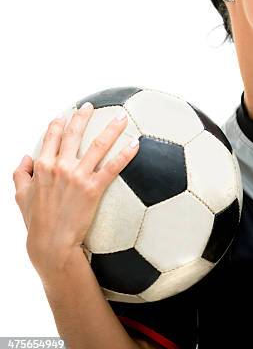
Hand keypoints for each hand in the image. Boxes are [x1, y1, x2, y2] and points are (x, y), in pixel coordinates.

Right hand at [12, 103, 139, 279]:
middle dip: (83, 116)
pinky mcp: (93, 188)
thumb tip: (26, 157)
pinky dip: (126, 154)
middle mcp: (60, 166)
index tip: (65, 114)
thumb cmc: (36, 221)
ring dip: (111, 128)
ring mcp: (78, 176)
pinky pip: (113, 166)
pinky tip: (136, 144)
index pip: (52, 137)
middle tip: (91, 105)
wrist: (51, 243)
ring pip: (98, 145)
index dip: (59, 123)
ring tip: (122, 117)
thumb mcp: (20, 196)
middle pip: (74, 133)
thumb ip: (20, 174)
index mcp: (43, 166)